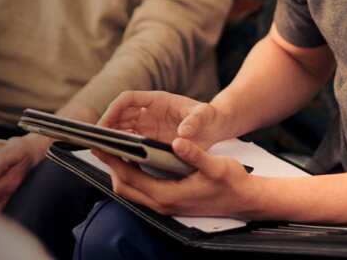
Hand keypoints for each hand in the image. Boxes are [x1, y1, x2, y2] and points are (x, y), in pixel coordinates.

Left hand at [92, 137, 260, 218]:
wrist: (246, 200)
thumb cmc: (232, 182)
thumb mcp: (216, 165)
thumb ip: (195, 154)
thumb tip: (177, 142)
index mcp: (169, 195)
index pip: (130, 177)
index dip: (112, 161)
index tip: (100, 145)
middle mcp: (163, 204)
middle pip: (123, 187)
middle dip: (110, 166)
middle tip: (101, 145)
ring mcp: (165, 206)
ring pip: (130, 191)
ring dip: (119, 172)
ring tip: (113, 150)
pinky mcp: (169, 203)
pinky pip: (140, 191)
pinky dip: (131, 176)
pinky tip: (133, 160)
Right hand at [98, 90, 230, 149]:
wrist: (214, 127)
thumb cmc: (209, 117)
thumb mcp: (205, 115)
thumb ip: (196, 120)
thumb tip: (184, 131)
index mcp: (156, 100)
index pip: (128, 99)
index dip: (114, 109)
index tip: (106, 122)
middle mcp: (148, 112)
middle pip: (120, 114)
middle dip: (108, 125)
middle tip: (99, 141)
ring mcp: (148, 125)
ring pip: (122, 128)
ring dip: (112, 137)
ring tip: (104, 151)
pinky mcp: (150, 139)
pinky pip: (131, 142)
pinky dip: (123, 148)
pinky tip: (119, 159)